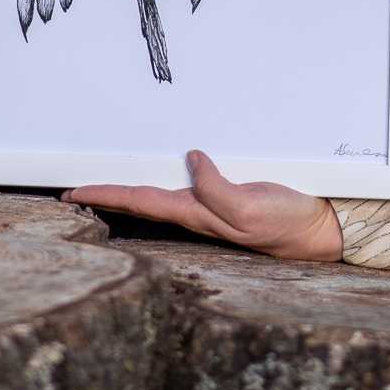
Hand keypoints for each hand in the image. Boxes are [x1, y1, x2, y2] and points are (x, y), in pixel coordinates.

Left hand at [61, 147, 343, 263]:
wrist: (320, 230)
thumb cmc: (285, 223)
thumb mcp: (248, 209)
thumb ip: (216, 188)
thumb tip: (190, 159)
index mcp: (195, 215)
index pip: (137, 201)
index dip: (102, 195)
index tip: (70, 192)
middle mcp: (196, 212)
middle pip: (139, 201)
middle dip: (105, 195)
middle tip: (72, 189)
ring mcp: (210, 206)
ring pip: (158, 194)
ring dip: (129, 188)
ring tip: (102, 180)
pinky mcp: (226, 196)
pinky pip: (184, 184)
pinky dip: (163, 175)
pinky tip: (162, 169)